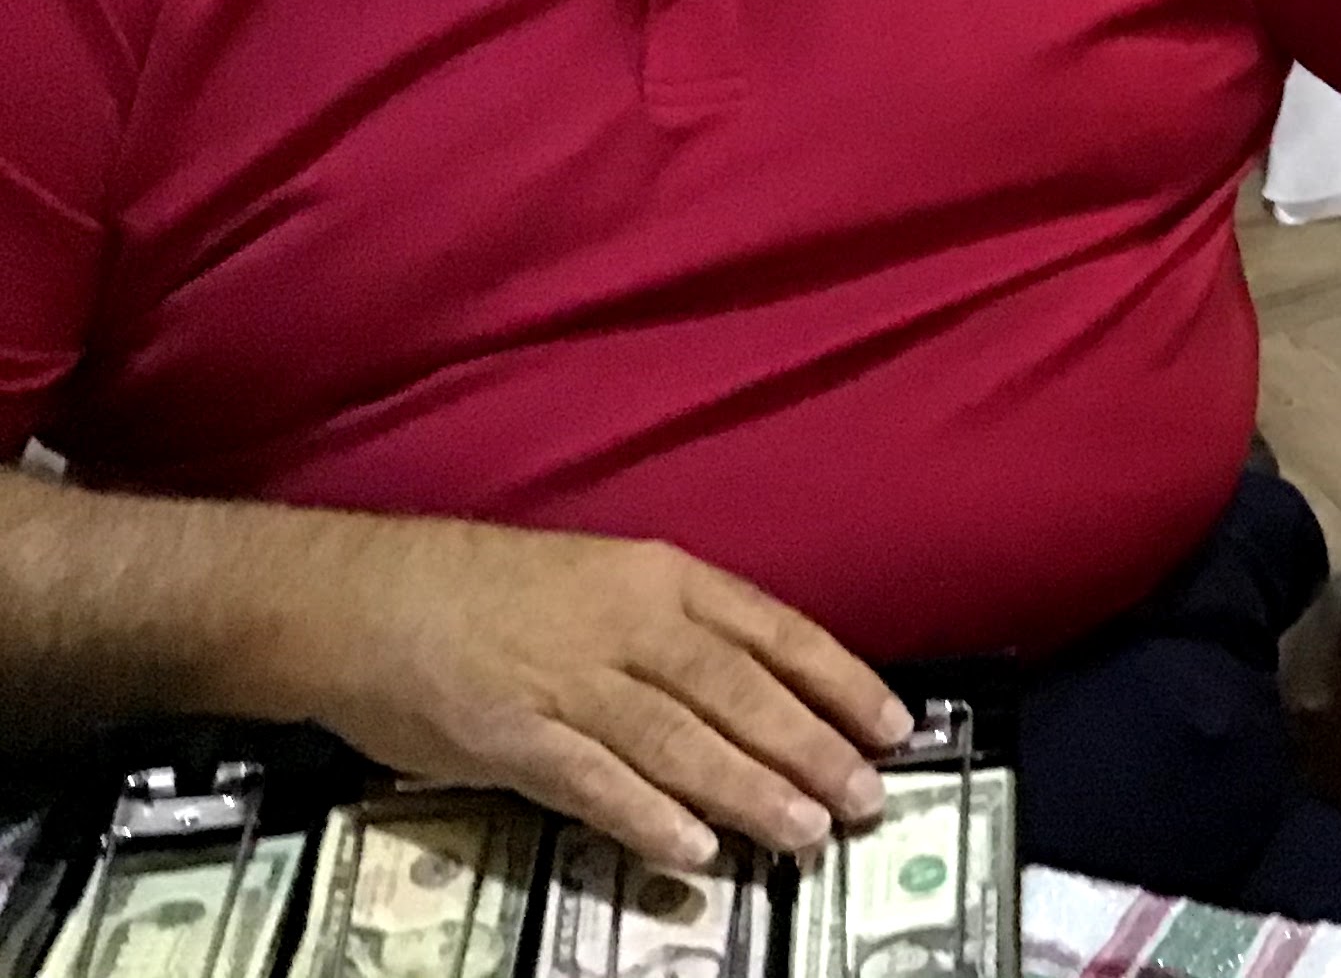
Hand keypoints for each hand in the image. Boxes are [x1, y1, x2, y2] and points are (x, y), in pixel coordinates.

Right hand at [257, 514, 909, 867]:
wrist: (359, 596)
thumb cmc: (481, 589)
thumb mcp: (598, 581)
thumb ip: (674, 634)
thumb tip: (757, 696)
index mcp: (658, 577)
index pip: (775, 629)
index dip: (840, 679)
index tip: (893, 724)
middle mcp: (626, 622)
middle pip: (742, 690)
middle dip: (813, 746)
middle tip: (867, 797)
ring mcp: (569, 677)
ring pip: (682, 739)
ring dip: (750, 789)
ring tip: (805, 831)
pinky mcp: (511, 732)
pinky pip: (594, 781)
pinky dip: (647, 816)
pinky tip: (695, 850)